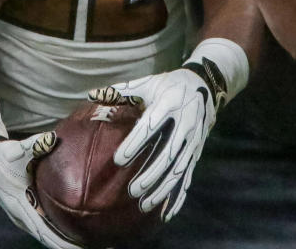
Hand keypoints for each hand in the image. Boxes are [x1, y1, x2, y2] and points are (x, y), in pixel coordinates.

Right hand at [0, 135, 80, 248]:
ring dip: (64, 243)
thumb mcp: (18, 149)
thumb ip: (36, 144)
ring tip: (88, 245)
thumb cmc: (5, 157)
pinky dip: (59, 234)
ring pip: (46, 235)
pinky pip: (45, 228)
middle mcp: (22, 215)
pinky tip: (76, 234)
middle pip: (47, 238)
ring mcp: (25, 216)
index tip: (76, 247)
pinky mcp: (28, 213)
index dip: (58, 240)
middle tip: (91, 248)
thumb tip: (53, 138)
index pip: (41, 229)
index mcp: (19, 204)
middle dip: (66, 246)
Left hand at [111, 66, 220, 218]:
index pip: (151, 126)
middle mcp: (185, 123)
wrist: (204, 86)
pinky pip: (189, 176)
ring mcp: (193, 140)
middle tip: (132, 190)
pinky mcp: (197, 151)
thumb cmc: (168, 86)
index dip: (136, 143)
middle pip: (169, 153)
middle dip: (151, 174)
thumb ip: (120, 91)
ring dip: (164, 188)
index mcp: (169, 103)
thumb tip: (91, 95)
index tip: (119, 159)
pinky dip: (179, 196)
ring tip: (144, 204)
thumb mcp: (148, 83)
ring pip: (180, 169)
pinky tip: (167, 213)